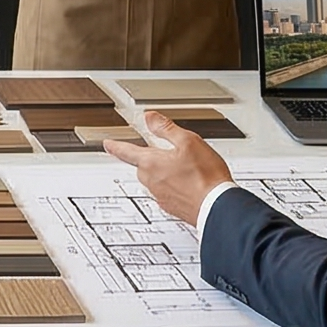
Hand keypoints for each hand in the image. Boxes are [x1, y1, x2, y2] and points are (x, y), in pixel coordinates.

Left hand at [104, 112, 233, 225]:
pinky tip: (192, 184)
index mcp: (150, 163)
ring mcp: (161, 196)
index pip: (126, 152)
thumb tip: (150, 118)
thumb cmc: (205, 176)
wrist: (218, 207)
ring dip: (167, 173)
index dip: (116, 146)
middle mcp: (151, 181)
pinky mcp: (172, 208)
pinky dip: (176, 186)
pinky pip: (168, 192)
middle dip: (154, 158)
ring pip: (156, 179)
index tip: (107, 144)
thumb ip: (166, 128)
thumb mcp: (188, 141)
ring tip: (189, 169)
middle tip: (173, 155)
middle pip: (144, 165)